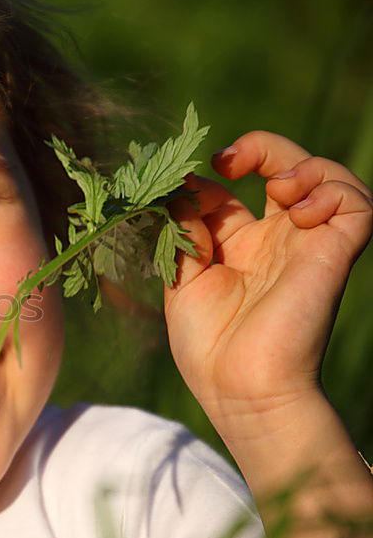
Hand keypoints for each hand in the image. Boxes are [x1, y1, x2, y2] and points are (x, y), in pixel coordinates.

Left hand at [163, 131, 371, 438]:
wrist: (242, 388)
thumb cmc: (209, 347)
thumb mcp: (183, 279)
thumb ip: (184, 231)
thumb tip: (182, 188)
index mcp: (239, 247)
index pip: (233, 188)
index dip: (212, 174)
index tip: (189, 181)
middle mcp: (277, 241)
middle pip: (287, 169)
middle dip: (264, 148)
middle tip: (232, 159)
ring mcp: (308, 245)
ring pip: (333, 178)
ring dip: (306, 165)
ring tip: (278, 187)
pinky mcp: (335, 254)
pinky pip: (359, 204)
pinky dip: (332, 190)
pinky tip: (298, 211)